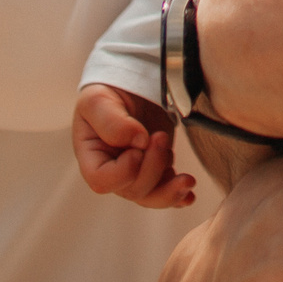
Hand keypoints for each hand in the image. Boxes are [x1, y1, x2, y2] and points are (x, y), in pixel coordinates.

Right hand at [72, 84, 196, 208]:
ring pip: (150, 196)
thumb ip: (112, 121)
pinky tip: (189, 195)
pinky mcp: (155, 169)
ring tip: (187, 179)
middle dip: (153, 167)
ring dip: (170, 191)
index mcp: (92, 157)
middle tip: (161, 137)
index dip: (124, 170)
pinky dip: (178, 196)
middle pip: (132, 190)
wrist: (131, 85)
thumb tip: (138, 141)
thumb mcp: (99, 100)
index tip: (140, 144)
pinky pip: (164, 192)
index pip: (102, 181)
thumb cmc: (108, 92)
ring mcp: (135, 172)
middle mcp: (112, 170)